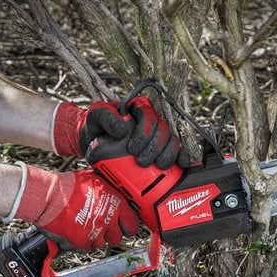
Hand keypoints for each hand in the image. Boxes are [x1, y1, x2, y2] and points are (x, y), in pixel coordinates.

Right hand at [14, 165, 138, 251]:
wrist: (49, 196)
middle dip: (110, 233)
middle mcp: (108, 219)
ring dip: (94, 237)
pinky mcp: (81, 241)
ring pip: (101, 243)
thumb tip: (115, 193)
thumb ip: (109, 191)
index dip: (128, 226)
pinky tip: (75, 231)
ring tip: (84, 225)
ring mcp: (95, 232)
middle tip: (101, 227)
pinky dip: (81, 242)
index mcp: (115, 204)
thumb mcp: (96, 180)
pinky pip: (86, 248)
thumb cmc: (69, 186)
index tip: (124, 226)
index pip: (132, 224)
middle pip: (117, 237)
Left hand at [53, 98, 189, 169]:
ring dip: (168, 154)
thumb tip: (123, 129)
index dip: (145, 133)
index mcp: (138, 108)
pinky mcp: (161, 148)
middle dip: (155, 148)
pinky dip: (181, 157)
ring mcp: (158, 135)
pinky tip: (182, 165)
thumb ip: (105, 116)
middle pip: (163, 131)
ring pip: (171, 141)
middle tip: (142, 162)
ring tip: (158, 167)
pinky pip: (177, 151)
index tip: (132, 149)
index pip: (149, 116)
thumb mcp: (95, 116)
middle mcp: (151, 120)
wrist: (94, 142)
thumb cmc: (95, 126)